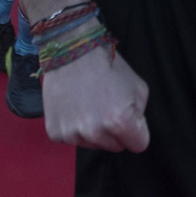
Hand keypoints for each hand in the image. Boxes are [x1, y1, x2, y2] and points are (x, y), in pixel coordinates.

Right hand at [42, 35, 149, 152]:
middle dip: (115, 131)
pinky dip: (74, 126)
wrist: (70, 50)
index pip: (138, 145)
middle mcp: (95, 132)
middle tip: (106, 105)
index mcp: (119, 122)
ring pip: (93, 144)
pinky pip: (72, 139)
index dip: (136, 129)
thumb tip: (134, 130)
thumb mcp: (138, 87)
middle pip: (115, 146)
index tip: (129, 115)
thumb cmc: (106, 65)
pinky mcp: (55, 132)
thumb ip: (140, 115)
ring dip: (94, 129)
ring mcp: (72, 134)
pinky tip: (74, 106)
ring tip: (89, 103)